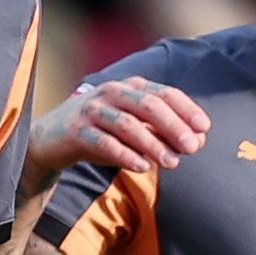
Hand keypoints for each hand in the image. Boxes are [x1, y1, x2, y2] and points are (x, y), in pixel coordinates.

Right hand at [27, 76, 208, 182]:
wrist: (50, 140)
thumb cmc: (101, 133)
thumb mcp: (134, 130)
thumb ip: (162, 132)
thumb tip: (198, 141)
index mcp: (130, 87)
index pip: (164, 93)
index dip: (186, 109)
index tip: (204, 128)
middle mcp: (112, 92)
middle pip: (149, 105)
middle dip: (173, 126)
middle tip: (192, 147)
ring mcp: (93, 110)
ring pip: (128, 124)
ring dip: (152, 144)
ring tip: (172, 163)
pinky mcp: (77, 131)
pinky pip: (104, 142)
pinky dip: (125, 155)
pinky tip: (142, 168)